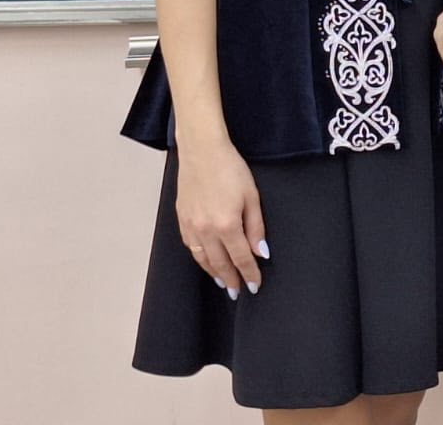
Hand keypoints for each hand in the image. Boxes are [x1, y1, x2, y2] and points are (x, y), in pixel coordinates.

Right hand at [176, 136, 267, 297]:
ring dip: (213, 273)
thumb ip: (256, 227)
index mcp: (227, 225)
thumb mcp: (252, 196)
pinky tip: (206, 261)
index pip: (241, 258)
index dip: (249, 274)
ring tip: (223, 282)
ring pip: (203, 259)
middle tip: (238, 291)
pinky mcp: (181, 219)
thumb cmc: (230, 169)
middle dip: (230, 280)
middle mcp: (206, 230)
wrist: (202, 151)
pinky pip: (190, 246)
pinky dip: (200, 258)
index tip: (255, 285)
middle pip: (220, 264)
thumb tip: (261, 252)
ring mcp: (191, 226)